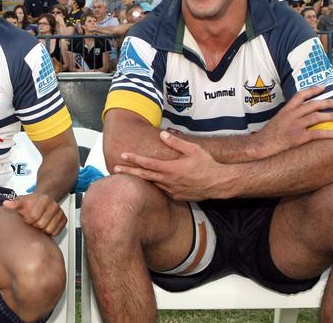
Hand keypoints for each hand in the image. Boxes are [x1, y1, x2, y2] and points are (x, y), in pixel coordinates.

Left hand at [3, 193, 65, 235]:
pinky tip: (45, 226)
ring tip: (39, 223)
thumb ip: (14, 204)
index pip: (33, 216)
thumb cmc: (32, 203)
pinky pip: (56, 232)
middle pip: (41, 224)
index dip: (28, 219)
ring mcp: (60, 213)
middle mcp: (54, 205)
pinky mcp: (64, 220)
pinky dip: (49, 232)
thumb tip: (6, 204)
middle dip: (35, 225)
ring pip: (49, 230)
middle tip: (33, 221)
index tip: (26, 217)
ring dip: (42, 229)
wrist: (43, 200)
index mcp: (44, 199)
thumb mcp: (22, 201)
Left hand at [114, 131, 228, 201]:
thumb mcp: (193, 150)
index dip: (134, 159)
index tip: (123, 155)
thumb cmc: (207, 164)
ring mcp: (172, 191)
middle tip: (114, 168)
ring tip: (129, 173)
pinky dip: (155, 185)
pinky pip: (163, 190)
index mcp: (171, 169)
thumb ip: (176, 142)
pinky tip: (151, 182)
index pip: (147, 163)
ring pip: (152, 184)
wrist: (218, 184)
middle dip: (129, 171)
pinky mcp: (176, 197)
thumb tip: (162, 134)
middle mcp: (169, 181)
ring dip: (141, 179)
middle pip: (144, 176)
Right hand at [254, 85, 332, 158]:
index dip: (313, 90)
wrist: (261, 145)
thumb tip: (299, 112)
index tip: (323, 87)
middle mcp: (292, 115)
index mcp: (286, 110)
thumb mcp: (277, 119)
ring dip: (331, 116)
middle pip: (313, 105)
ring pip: (317, 117)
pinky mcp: (298, 137)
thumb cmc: (267, 134)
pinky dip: (328, 133)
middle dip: (327, 102)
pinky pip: (316, 134)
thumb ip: (288, 114)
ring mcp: (295, 126)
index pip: (301, 95)